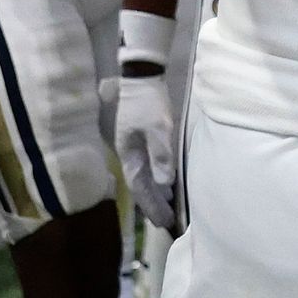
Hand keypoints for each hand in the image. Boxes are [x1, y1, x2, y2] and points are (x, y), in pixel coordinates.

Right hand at [112, 65, 183, 233]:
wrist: (142, 76)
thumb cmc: (149, 102)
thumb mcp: (159, 128)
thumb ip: (161, 155)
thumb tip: (164, 183)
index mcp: (129, 153)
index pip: (139, 186)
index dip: (151, 205)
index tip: (162, 222)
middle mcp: (129, 153)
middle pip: (140, 184)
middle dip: (152, 203)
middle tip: (166, 222)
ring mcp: (134, 146)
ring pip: (144, 176)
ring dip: (155, 192)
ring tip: (168, 207)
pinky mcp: (142, 138)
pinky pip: (148, 165)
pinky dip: (157, 178)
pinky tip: (166, 183)